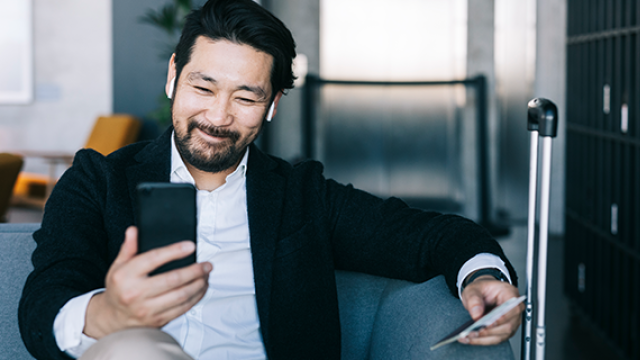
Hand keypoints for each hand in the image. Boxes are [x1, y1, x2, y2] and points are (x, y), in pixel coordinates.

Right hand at [84, 226, 211, 338]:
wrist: (113, 319)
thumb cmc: (119, 289)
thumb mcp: (118, 266)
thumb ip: (128, 248)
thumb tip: (133, 230)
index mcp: (126, 276)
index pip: (153, 259)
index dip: (174, 251)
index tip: (190, 246)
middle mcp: (136, 293)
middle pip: (173, 279)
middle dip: (195, 270)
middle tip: (206, 264)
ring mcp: (147, 309)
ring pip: (181, 295)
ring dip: (199, 284)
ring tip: (206, 275)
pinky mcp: (157, 320)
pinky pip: (182, 309)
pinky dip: (195, 298)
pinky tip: (200, 289)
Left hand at [458, 275, 523, 344]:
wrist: (482, 293)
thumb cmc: (482, 289)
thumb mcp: (474, 289)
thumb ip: (474, 299)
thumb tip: (476, 314)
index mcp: (510, 294)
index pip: (513, 309)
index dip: (502, 318)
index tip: (489, 323)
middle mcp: (513, 310)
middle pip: (507, 326)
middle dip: (489, 331)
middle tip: (473, 332)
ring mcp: (510, 322)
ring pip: (501, 335)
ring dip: (483, 338)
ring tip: (468, 337)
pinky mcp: (503, 331)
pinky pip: (494, 339)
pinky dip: (481, 340)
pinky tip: (469, 339)